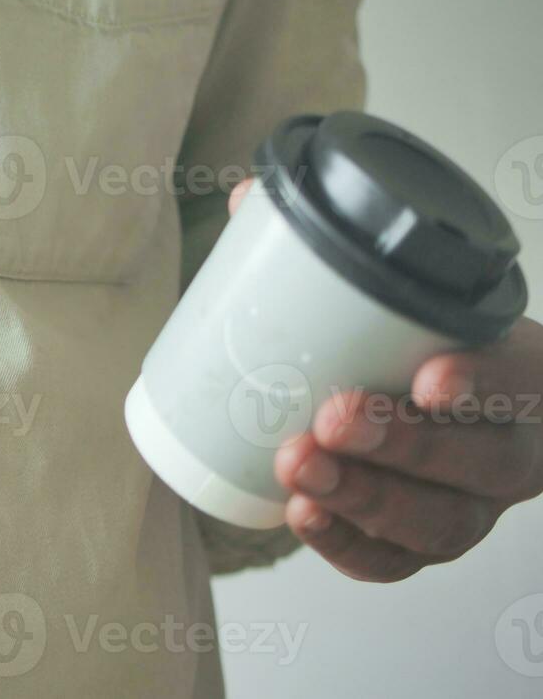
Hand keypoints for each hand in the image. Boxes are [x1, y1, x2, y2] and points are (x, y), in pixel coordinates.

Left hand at [227, 180, 542, 581]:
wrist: (447, 392)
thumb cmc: (421, 336)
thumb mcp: (406, 287)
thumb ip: (333, 242)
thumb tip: (247, 199)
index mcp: (528, 372)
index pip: (532, 378)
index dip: (490, 382)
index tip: (431, 375)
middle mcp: (514, 443)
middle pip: (483, 461)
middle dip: (404, 446)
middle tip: (333, 418)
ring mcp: (477, 501)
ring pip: (443, 520)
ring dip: (366, 498)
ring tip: (298, 468)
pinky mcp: (430, 539)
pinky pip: (401, 562)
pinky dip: (350, 545)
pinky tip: (303, 515)